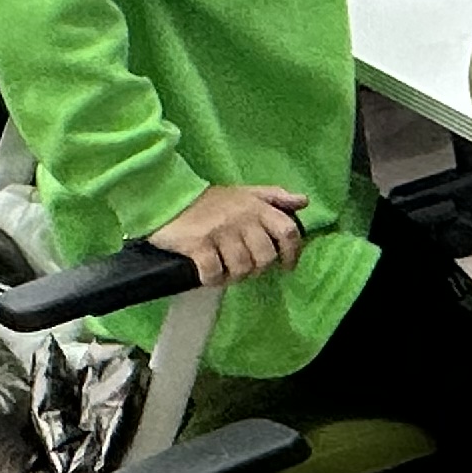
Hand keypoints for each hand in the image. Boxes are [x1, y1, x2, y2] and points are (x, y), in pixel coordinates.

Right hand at [148, 182, 309, 285]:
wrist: (167, 197)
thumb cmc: (210, 201)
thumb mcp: (245, 193)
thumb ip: (275, 197)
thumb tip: (304, 201)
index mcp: (257, 206)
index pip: (288, 231)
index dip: (293, 252)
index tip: (287, 267)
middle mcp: (243, 218)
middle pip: (266, 256)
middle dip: (258, 269)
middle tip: (246, 268)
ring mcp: (220, 231)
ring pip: (242, 268)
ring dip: (234, 276)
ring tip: (226, 271)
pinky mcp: (199, 244)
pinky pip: (214, 273)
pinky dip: (213, 279)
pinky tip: (208, 275)